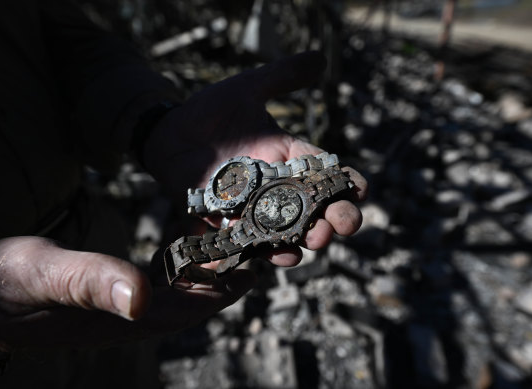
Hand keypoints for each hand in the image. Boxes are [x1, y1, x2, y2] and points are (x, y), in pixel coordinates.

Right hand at [0, 237, 253, 348]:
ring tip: (239, 245)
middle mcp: (130, 317)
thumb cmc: (2, 281)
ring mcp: (124, 307)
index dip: (226, 287)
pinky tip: (196, 249)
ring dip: (212, 271)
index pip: (189, 307)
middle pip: (195, 301)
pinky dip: (186, 266)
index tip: (256, 263)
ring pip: (183, 291)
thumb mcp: (40, 275)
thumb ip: (89, 282)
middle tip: (261, 248)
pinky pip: (164, 281)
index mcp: (120, 319)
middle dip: (229, 278)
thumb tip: (140, 299)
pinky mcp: (116, 292)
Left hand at [143, 52, 367, 266]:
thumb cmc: (209, 111)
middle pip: (312, 208)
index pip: (324, 171)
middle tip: (344, 224)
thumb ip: (281, 77)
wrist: (169, 131)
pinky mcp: (226, 220)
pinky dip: (264, 250)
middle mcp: (275, 187)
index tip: (362, 188)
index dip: (346, 181)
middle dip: (332, 218)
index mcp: (287, 157)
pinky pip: (249, 240)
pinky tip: (280, 256)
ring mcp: (251, 207)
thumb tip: (320, 58)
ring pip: (285, 231)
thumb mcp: (247, 89)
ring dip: (303, 239)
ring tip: (315, 242)